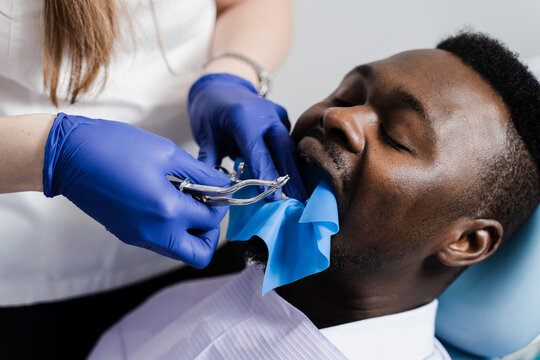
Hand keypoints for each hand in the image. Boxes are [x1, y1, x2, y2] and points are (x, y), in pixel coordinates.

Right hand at [43, 113, 229, 267]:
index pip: (212, 221)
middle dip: (209, 232)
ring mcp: (139, 238)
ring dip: (190, 231)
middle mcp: (154, 233)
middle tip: (204, 204)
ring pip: (178, 250)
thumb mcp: (166, 153)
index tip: (216, 188)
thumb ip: (200, 173)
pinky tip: (165, 200)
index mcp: (167, 212)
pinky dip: (170, 228)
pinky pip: (160, 242)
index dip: (220, 204)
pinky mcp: (128, 234)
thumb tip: (222, 184)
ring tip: (183, 198)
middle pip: (199, 254)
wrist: (68, 156)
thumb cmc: (115, 147)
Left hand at [188, 73, 306, 200]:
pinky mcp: (282, 118)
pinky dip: (291, 161)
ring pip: (289, 147)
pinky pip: (288, 141)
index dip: (266, 178)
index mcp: (244, 118)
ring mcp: (276, 114)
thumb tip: (211, 189)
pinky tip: (296, 180)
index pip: (258, 153)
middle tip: (298, 202)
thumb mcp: (205, 135)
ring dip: (295, 172)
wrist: (221, 83)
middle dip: (291, 178)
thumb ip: (210, 162)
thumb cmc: (210, 109)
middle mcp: (265, 114)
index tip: (273, 199)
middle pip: (283, 150)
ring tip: (301, 196)